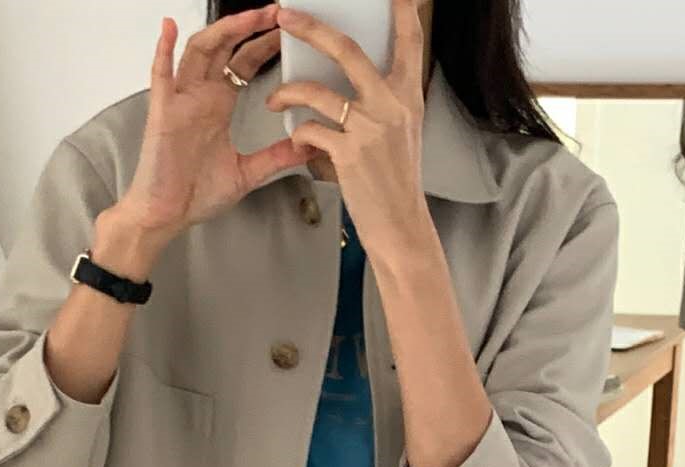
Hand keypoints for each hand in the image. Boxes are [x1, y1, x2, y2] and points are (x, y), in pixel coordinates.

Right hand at [115, 5, 315, 244]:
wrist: (167, 216)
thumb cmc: (196, 194)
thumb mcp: (247, 173)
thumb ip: (275, 157)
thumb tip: (307, 147)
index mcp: (219, 106)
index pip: (244, 63)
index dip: (263, 44)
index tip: (285, 30)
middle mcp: (200, 96)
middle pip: (225, 48)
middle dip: (249, 28)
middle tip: (275, 12)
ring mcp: (180, 101)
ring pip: (199, 52)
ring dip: (223, 31)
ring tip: (248, 17)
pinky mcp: (162, 113)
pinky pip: (160, 75)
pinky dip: (162, 50)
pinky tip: (169, 27)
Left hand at [267, 0, 431, 262]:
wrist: (401, 226)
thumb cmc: (398, 184)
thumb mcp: (403, 134)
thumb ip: (386, 102)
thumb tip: (362, 80)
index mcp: (408, 96)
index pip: (408, 41)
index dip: (401, 11)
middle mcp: (391, 105)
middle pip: (346, 49)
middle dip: (310, 28)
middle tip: (286, 16)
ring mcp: (370, 128)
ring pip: (316, 91)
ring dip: (288, 92)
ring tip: (276, 100)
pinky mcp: (349, 153)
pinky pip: (311, 129)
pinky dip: (299, 134)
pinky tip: (298, 141)